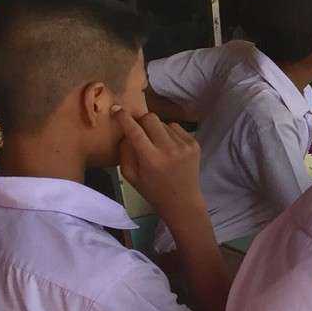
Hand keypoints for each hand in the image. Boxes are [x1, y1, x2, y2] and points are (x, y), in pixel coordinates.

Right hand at [114, 107, 204, 224]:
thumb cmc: (152, 190)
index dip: (124, 117)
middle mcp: (169, 149)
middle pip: (151, 118)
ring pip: (164, 122)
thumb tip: (125, 131)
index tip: (116, 109)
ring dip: (156, 129)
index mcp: (151, 159)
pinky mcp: (195, 144)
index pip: (135, 131)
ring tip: (157, 145)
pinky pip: (176, 128)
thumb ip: (125, 152)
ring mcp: (185, 145)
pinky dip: (169, 133)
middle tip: (139, 131)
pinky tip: (169, 148)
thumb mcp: (131, 176)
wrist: (182, 201)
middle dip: (141, 121)